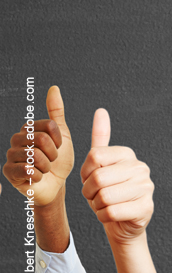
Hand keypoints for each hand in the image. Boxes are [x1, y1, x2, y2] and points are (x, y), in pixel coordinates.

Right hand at [3, 86, 73, 206]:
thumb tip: (54, 88)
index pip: (48, 126)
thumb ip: (56, 111)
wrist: (56, 184)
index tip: (58, 147)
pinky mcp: (9, 172)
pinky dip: (39, 175)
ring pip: (36, 155)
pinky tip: (37, 177)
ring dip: (47, 165)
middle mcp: (16, 139)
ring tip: (44, 168)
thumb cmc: (59, 159)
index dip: (59, 139)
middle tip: (51, 159)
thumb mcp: (62, 133)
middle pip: (41, 139)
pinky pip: (28, 170)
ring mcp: (11, 155)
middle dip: (53, 153)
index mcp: (28, 129)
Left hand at [81, 109, 154, 245]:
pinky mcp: (146, 208)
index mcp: (128, 155)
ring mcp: (146, 188)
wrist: (123, 223)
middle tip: (95, 196)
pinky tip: (112, 215)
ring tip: (104, 205)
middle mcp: (141, 168)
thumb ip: (101, 139)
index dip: (85, 172)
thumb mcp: (101, 166)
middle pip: (98, 178)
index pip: (95, 156)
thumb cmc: (108, 192)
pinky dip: (104, 217)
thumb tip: (101, 111)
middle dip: (89, 192)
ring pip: (104, 197)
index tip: (90, 179)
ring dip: (96, 205)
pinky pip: (111, 212)